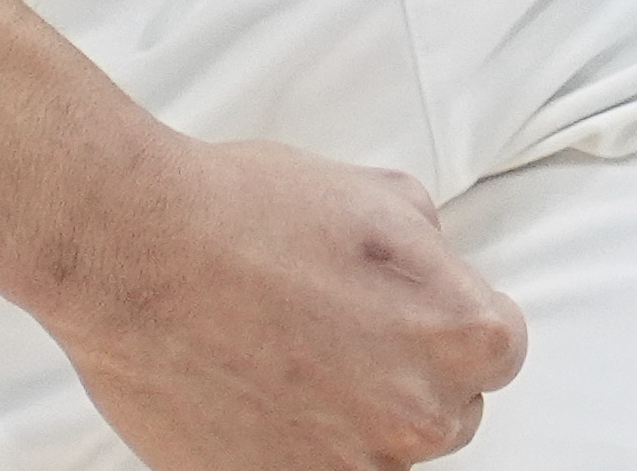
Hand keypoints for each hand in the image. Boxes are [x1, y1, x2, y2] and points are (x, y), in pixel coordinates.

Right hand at [27, 133, 527, 469]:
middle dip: (406, 369)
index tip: (412, 308)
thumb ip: (429, 246)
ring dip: (348, 409)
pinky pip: (310, 464)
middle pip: (446, 408)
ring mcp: (349, 466)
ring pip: (377, 446)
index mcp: (457, 335)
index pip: (500, 349)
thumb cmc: (245, 213)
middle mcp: (415, 415)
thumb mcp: (375, 194)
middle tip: (339, 324)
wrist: (136, 250)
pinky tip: (251, 382)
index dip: (452, 319)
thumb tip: (431, 266)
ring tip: (284, 350)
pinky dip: (291, 437)